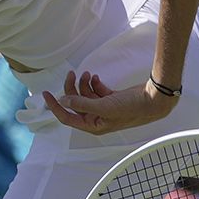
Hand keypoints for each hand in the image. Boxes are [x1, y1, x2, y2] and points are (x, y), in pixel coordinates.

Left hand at [42, 70, 176, 135]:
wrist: (153, 100)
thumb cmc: (131, 107)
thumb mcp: (104, 106)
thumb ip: (82, 103)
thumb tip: (63, 100)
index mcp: (93, 125)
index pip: (67, 116)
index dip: (55, 106)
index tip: (45, 93)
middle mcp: (96, 118)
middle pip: (75, 103)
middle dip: (71, 88)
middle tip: (72, 73)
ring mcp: (103, 109)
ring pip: (85, 95)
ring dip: (83, 84)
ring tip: (87, 73)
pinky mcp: (110, 99)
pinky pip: (95, 91)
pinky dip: (93, 84)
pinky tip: (96, 77)